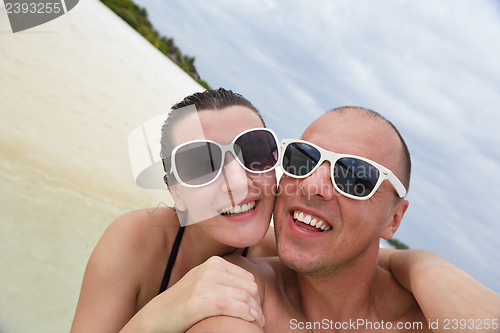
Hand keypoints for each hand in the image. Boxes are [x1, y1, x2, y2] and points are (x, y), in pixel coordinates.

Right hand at [121, 256, 263, 332]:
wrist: (156, 316)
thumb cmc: (184, 302)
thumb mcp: (205, 282)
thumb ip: (225, 280)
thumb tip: (253, 287)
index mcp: (214, 263)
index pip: (249, 279)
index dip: (256, 297)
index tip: (257, 311)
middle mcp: (209, 269)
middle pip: (249, 288)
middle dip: (257, 305)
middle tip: (259, 320)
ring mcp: (202, 284)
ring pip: (243, 296)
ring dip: (254, 312)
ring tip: (257, 324)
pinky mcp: (197, 301)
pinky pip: (229, 305)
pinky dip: (244, 313)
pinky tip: (250, 321)